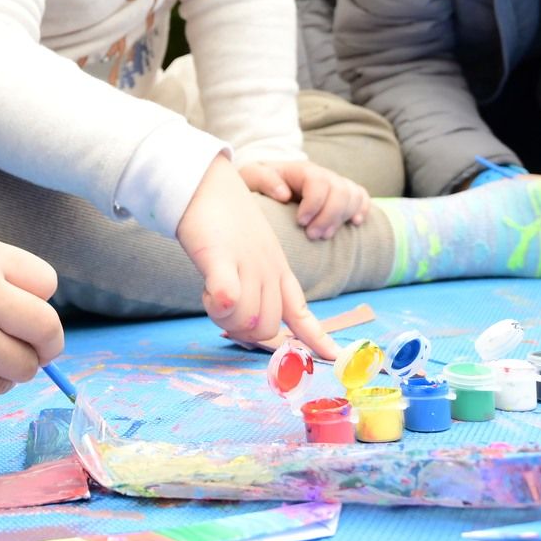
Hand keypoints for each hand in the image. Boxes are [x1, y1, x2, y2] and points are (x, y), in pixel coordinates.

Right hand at [177, 158, 337, 356]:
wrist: (206, 184)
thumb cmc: (222, 223)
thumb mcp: (248, 256)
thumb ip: (251, 288)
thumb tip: (247, 325)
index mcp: (278, 271)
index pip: (301, 312)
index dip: (316, 338)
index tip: (333, 356)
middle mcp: (269, 271)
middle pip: (265, 327)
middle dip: (242, 330)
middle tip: (220, 307)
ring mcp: (248, 264)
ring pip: (247, 319)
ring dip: (224, 318)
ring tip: (210, 293)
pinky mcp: (221, 257)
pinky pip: (227, 295)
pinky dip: (220, 305)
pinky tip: (212, 295)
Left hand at [238, 159, 370, 239]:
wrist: (268, 182)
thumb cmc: (259, 182)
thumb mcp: (252, 176)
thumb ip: (263, 180)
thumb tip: (284, 194)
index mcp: (301, 170)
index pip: (319, 182)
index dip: (314, 204)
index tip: (301, 222)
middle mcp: (323, 175)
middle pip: (340, 190)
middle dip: (329, 216)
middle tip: (313, 236)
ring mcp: (335, 183)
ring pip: (353, 194)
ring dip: (342, 217)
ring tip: (325, 235)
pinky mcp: (343, 194)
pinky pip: (361, 196)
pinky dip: (362, 209)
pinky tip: (354, 223)